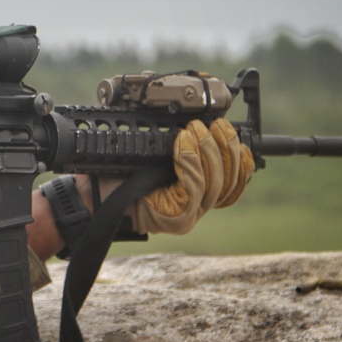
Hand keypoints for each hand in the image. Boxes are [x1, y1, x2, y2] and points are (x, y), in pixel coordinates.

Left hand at [129, 118, 253, 234]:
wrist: (100, 197)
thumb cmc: (123, 175)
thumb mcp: (158, 158)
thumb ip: (183, 149)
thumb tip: (199, 123)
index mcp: (200, 194)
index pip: (235, 182)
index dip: (241, 158)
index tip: (235, 132)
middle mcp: (200, 207)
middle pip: (229, 179)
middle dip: (224, 146)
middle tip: (212, 124)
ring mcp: (191, 215)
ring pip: (215, 181)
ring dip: (207, 149)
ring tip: (195, 128)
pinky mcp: (180, 218)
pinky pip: (195, 185)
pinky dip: (191, 159)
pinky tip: (182, 142)